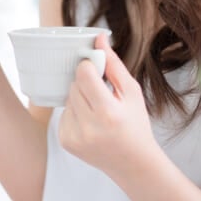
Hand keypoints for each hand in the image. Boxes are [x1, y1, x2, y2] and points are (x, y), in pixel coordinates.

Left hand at [58, 34, 159, 177]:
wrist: (133, 163)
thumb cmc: (136, 124)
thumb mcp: (132, 91)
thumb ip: (114, 64)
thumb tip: (99, 38)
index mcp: (107, 112)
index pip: (84, 74)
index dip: (90, 67)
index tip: (99, 70)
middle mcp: (88, 126)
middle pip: (74, 85)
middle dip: (87, 83)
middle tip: (103, 93)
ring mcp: (74, 136)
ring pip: (68, 98)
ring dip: (80, 97)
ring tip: (99, 110)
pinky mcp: (66, 142)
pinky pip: (64, 113)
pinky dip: (76, 112)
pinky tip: (91, 122)